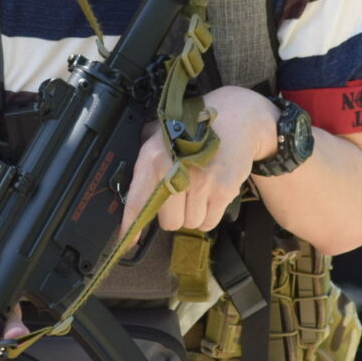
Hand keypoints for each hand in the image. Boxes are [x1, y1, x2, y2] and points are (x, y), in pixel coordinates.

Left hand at [120, 86, 278, 234]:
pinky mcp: (222, 190)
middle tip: (183, 196)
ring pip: (190, 223)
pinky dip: (210, 214)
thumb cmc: (195, 128)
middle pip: (168, 222)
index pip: (137, 202)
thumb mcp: (161, 135)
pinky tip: (212, 193)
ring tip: (200, 190)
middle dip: (174, 215)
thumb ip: (145, 164)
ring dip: (194, 214)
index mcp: (152, 158)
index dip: (130, 227)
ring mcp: (199, 182)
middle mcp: (173, 171)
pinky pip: (209, 222)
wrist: (236, 117)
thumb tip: (132, 201)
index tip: (125, 243)